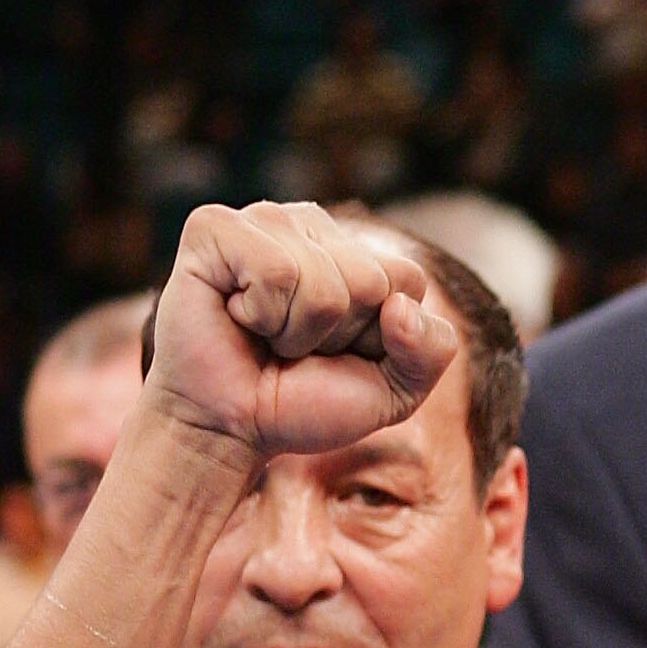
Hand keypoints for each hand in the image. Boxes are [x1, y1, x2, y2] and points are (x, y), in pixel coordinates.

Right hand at [146, 202, 456, 462]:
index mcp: (356, 250)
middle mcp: (311, 223)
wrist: (229, 428)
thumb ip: (431, 351)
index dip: (375, 337)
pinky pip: (274, 269)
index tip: (334, 353)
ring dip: (295, 330)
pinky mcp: (214, 228)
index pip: (407, 280)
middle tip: (292, 348)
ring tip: (264, 334)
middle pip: (368, 281)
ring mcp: (263, 219)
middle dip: (335, 335)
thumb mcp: (395, 390)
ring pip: (322, 282)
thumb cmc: (304, 402)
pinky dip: (260, 313)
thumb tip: (400, 307)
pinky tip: (237, 315)